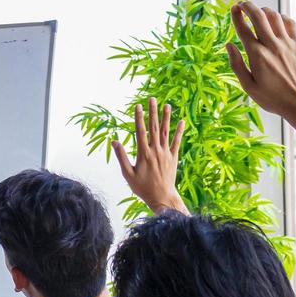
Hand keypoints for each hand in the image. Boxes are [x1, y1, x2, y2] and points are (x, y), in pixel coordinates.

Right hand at [112, 98, 187, 214]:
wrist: (162, 197)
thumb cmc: (142, 188)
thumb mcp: (128, 174)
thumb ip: (121, 157)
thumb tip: (114, 141)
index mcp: (143, 154)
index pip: (140, 131)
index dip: (139, 118)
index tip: (137, 106)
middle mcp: (155, 150)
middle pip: (153, 128)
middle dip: (152, 112)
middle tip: (152, 99)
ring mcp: (165, 153)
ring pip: (165, 132)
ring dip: (166, 118)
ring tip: (167, 105)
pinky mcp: (173, 157)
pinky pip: (176, 142)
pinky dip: (179, 132)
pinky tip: (181, 122)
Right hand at [226, 2, 295, 122]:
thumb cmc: (273, 98)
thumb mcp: (249, 87)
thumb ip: (237, 64)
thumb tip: (228, 45)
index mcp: (257, 56)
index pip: (244, 29)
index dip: (237, 16)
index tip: (233, 9)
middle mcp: (272, 46)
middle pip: (259, 16)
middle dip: (248, 6)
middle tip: (242, 4)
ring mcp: (288, 44)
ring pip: (275, 16)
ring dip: (264, 10)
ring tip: (258, 13)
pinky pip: (290, 23)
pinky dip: (281, 17)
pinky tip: (276, 20)